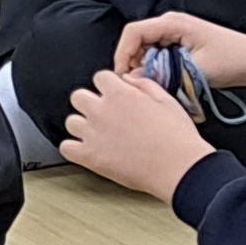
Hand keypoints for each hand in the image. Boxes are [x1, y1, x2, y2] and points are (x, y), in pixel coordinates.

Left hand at [59, 68, 215, 197]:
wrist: (179, 167)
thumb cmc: (177, 136)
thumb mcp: (166, 99)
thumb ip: (142, 84)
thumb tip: (127, 79)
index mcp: (120, 94)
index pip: (99, 77)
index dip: (107, 86)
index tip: (113, 95)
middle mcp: (102, 111)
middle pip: (78, 97)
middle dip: (90, 103)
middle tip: (104, 114)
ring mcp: (93, 133)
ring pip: (71, 122)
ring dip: (82, 126)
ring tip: (98, 134)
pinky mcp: (90, 156)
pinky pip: (66, 148)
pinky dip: (73, 149)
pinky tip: (86, 150)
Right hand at [115, 11, 245, 95]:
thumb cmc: (234, 60)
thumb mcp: (197, 70)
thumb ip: (163, 74)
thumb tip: (134, 80)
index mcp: (174, 23)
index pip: (133, 32)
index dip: (122, 53)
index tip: (122, 76)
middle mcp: (172, 24)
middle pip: (137, 40)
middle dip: (133, 62)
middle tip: (138, 85)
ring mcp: (176, 33)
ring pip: (147, 49)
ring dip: (146, 67)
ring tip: (154, 84)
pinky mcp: (182, 44)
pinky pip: (159, 54)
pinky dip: (157, 68)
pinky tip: (165, 81)